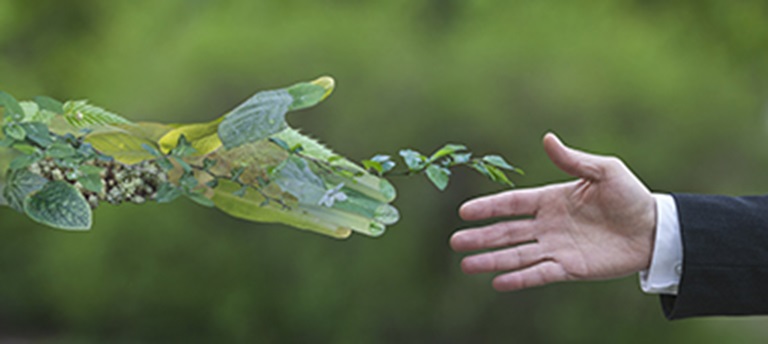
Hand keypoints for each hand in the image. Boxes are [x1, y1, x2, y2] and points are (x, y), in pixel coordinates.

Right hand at [450, 133, 656, 290]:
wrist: (655, 229)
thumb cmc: (630, 196)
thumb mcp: (604, 170)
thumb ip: (573, 160)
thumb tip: (547, 138)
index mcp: (551, 199)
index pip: (513, 204)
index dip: (489, 207)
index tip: (464, 212)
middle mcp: (548, 225)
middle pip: (507, 232)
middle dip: (481, 237)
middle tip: (455, 242)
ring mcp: (556, 248)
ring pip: (517, 255)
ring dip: (492, 260)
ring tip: (466, 266)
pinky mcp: (570, 268)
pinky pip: (539, 274)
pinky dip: (519, 278)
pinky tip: (498, 282)